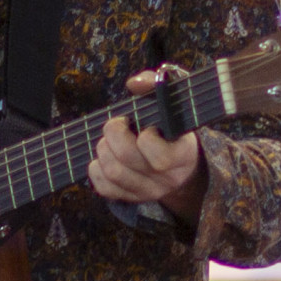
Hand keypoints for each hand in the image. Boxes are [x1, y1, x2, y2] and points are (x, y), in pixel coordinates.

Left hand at [89, 69, 206, 219]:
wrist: (183, 163)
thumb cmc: (174, 125)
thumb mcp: (175, 101)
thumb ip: (157, 85)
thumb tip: (134, 83)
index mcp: (183, 155)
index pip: (160, 157)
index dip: (146, 137)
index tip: (145, 124)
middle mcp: (167, 178)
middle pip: (127, 159)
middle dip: (113, 135)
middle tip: (117, 124)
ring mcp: (148, 191)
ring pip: (113, 173)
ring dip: (103, 149)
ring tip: (110, 139)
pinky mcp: (131, 197)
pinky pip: (104, 188)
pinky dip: (96, 169)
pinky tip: (106, 156)